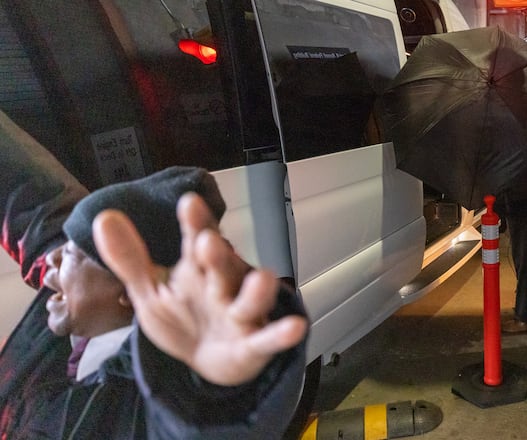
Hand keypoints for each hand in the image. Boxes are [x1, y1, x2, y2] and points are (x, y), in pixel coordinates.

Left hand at [92, 193, 307, 385]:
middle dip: (218, 255)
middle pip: (222, 267)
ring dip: (255, 291)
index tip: (189, 203)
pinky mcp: (253, 345)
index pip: (197, 240)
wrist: (206, 363)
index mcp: (197, 269)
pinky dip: (280, 334)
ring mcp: (240, 315)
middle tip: (209, 241)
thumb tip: (104, 216)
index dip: (196, 223)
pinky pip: (267, 339)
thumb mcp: (150, 289)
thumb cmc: (183, 317)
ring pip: (249, 300)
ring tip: (260, 278)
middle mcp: (222, 286)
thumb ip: (129, 257)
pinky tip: (294, 326)